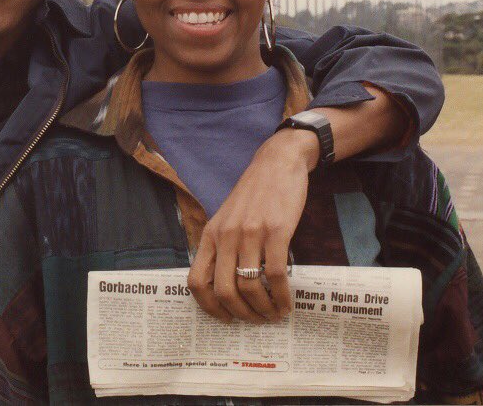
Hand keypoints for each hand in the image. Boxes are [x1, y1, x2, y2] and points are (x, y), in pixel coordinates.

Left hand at [187, 129, 316, 323]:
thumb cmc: (254, 193)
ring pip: (249, 286)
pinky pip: (275, 274)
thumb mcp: (227, 217)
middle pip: (223, 290)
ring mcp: (250, 233)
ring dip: (263, 309)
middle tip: (255, 321)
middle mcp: (226, 236)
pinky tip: (287, 302)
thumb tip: (225, 284)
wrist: (278, 162)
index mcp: (211, 235)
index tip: (225, 318)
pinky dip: (281, 296)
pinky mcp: (276, 231)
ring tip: (274, 315)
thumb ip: (222, 245)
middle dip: (240, 314)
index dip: (209, 307)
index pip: (196, 281)